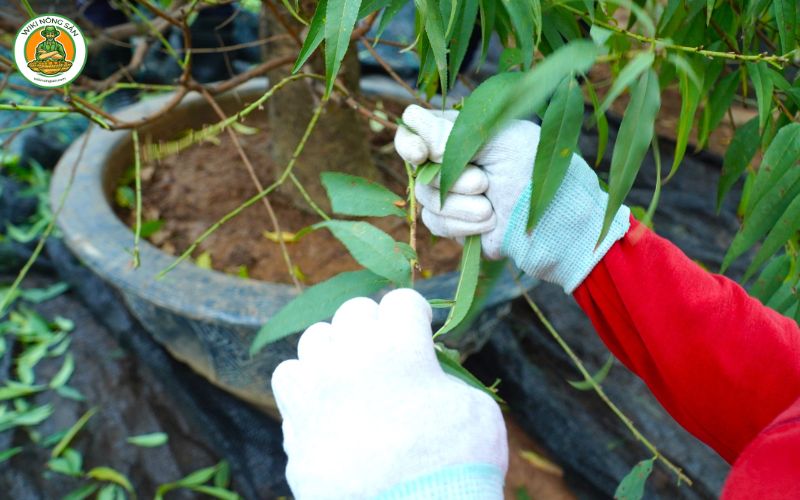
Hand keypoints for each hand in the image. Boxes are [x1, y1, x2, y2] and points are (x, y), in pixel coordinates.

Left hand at [272, 289, 507, 498]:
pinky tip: (326, 399)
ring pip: (315, 338)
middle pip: (354, 311)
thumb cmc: (456, 464)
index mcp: (398, 345)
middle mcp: (349, 356)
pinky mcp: (295, 423)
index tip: (420, 328)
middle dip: (375, 325)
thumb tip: (429, 376)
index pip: (401, 301)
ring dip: (337, 347)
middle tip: (388, 350)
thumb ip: (448, 378)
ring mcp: (316, 388)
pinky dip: (307, 382)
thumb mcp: (477, 410)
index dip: (415, 314)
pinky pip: (289, 378)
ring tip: (353, 371)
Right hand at [394, 105, 630, 292]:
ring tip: (491, 205)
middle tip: (484, 181)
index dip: (409, 142)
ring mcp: (450, 194)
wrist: (555, 218)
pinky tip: (488, 220)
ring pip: (426, 199)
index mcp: (459, 133)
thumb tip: (410, 118)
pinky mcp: (454, 224)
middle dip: (451, 179)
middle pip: (417, 169)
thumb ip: (452, 132)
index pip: (413, 131)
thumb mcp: (498, 140)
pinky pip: (435, 222)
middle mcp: (449, 162)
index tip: (421, 153)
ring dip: (460, 204)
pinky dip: (461, 223)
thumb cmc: (536, 169)